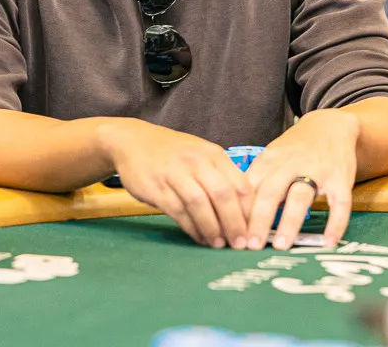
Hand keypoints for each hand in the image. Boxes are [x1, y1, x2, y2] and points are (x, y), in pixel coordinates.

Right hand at [98, 119, 251, 248]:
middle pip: (222, 194)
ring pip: (199, 204)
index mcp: (214, 155)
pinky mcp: (156, 186)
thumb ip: (221, 179)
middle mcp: (196, 161)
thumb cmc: (174, 154)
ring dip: (212, 228)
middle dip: (234, 223)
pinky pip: (177, 210)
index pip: (241, 184)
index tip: (253, 231)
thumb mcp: (202, 157)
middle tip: (239, 245)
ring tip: (219, 245)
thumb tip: (244, 214)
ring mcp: (175, 173)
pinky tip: (198, 238)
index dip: (249, 212)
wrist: (133, 141)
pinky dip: (190, 227)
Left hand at [245, 108, 359, 251]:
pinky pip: (340, 203)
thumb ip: (258, 182)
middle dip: (260, 219)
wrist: (330, 125)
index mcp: (269, 160)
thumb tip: (236, 214)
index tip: (232, 233)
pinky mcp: (340, 179)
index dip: (240, 211)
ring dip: (290, 222)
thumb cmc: (295, 149)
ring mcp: (317, 171)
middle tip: (252, 245)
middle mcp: (291, 164)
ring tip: (282, 246)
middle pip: (271, 191)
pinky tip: (328, 242)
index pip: (249, 186)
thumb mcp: (272, 157)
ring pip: (300, 196)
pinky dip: (335, 223)